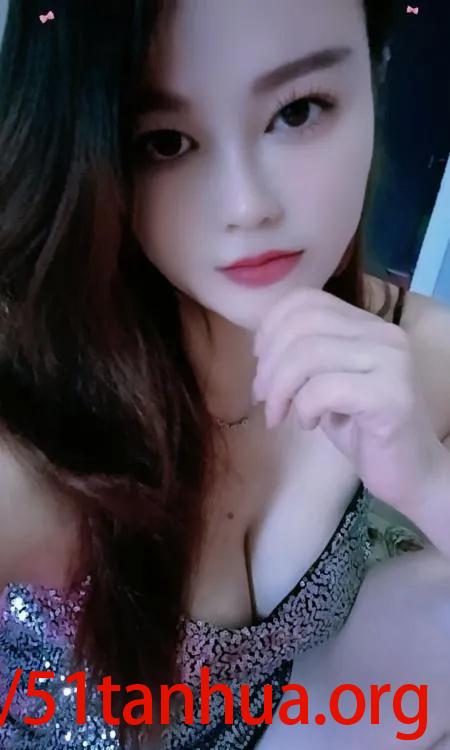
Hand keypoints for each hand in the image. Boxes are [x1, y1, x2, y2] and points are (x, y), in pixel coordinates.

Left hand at [252, 287, 443, 514]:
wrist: (407, 472)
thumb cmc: (360, 428)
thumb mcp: (323, 382)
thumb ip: (301, 356)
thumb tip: (260, 348)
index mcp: (366, 324)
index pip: (306, 300)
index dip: (271, 327)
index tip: (260, 362)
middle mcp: (383, 333)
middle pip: (302, 325)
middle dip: (269, 363)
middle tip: (262, 397)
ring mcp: (391, 362)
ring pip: (308, 354)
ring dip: (280, 389)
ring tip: (279, 415)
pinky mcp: (391, 395)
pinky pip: (324, 389)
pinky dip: (304, 407)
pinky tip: (309, 425)